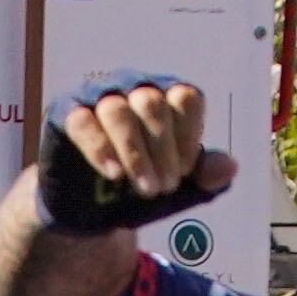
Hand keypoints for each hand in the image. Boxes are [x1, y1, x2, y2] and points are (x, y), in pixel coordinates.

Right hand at [46, 80, 228, 220]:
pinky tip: (114, 174)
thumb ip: (203, 175)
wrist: (89, 208)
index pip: (184, 98)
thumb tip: (229, 168)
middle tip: (163, 187)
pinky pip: (83, 122)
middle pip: (152, 103)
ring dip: (134, 153)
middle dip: (161, 149)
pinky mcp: (67, 115)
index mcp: (166, 95)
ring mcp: (98, 97)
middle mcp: (133, 87)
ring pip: (117, 110)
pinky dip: (100, 149)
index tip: (185, 171)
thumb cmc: (136, 184)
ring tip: (143, 187)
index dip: (188, 136)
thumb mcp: (176, 185)